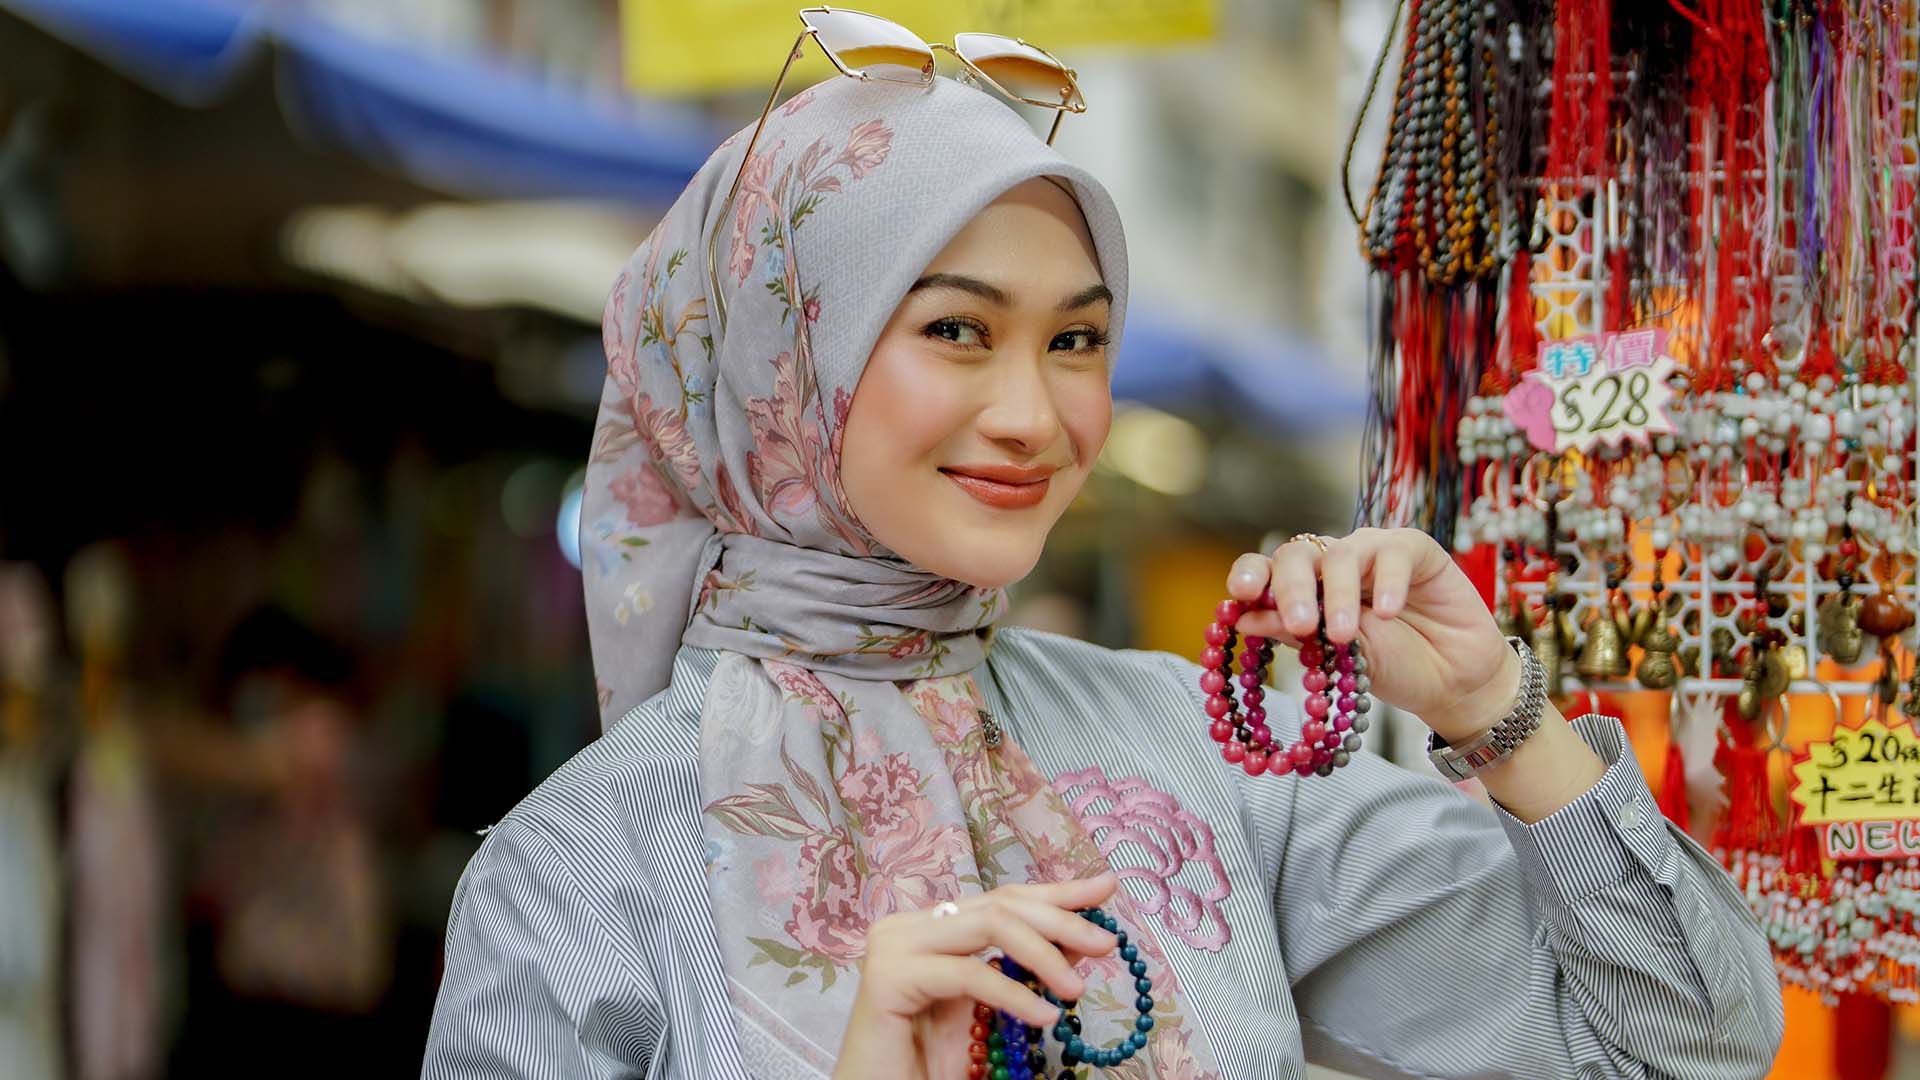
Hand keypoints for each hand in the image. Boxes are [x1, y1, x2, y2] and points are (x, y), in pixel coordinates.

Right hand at [834, 875, 1119, 1079]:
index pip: (1005, 898)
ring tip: (1076, 991)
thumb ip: (1027, 971)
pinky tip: (1043, 1017)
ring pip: (987, 924)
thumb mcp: (994, 1012)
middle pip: (1000, 904)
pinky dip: (1012, 993)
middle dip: (1061, 920)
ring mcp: (893, 945)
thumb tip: (1082, 939)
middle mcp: (910, 925)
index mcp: (934, 929)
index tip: (1106, 888)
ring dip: (1043, 953)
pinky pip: (967, 973)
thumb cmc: (929, 1067)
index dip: (1057, 892)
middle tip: (1107, 945)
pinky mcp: (886, 977)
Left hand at [1226, 527, 1519, 740]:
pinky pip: (1394, 553)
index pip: (1266, 569)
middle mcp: (1332, 565)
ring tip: (1345, 635)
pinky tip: (1389, 613)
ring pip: (1341, 554)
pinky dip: (1388, 582)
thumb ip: (1296, 635)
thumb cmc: (1393, 668)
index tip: (1239, 594)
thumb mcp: (1339, 660)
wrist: (1453, 682)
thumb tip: (1243, 619)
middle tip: (1300, 624)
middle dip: (1292, 587)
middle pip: (1296, 555)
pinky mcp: (1415, 550)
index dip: (1249, 574)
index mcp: (1304, 589)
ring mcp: (1373, 553)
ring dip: (1339, 595)